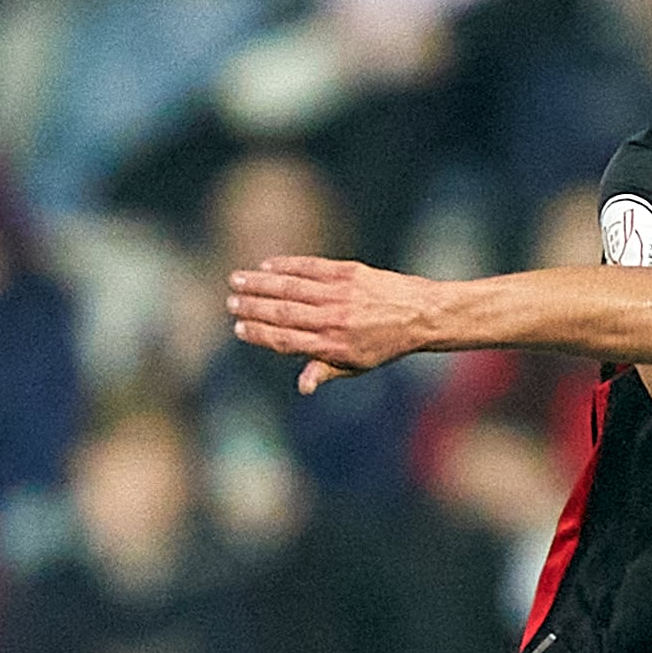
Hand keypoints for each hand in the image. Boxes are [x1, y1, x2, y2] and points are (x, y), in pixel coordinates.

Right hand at [228, 254, 440, 389]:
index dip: (259, 334)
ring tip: (238, 280)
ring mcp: (340, 294)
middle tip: (231, 301)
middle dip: (253, 307)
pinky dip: (287, 265)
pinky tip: (268, 265)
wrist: (421, 315)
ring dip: (261, 283)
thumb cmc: (385, 343)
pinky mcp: (349, 273)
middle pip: (283, 312)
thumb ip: (325, 370)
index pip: (286, 340)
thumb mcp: (357, 365)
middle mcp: (334, 320)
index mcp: (333, 347)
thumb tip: (302, 387)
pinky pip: (311, 268)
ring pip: (291, 287)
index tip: (239, 328)